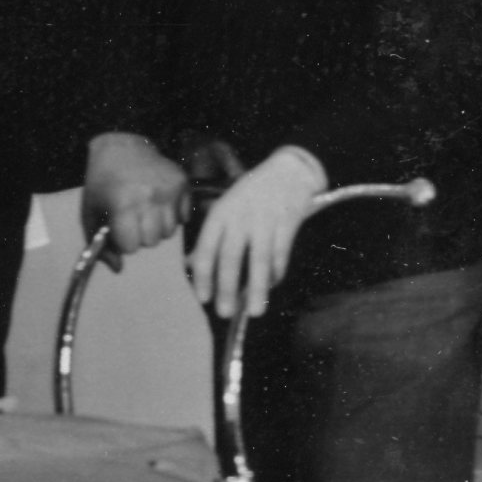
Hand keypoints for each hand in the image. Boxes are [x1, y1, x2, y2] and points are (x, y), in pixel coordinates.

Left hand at [83, 131, 187, 255]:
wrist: (120, 146)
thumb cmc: (101, 183)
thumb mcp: (91, 213)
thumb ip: (100, 245)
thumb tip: (118, 269)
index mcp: (123, 206)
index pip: (131, 247)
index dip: (123, 240)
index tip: (119, 228)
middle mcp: (149, 198)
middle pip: (152, 241)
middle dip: (141, 235)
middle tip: (132, 217)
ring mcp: (169, 190)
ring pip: (169, 231)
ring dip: (157, 226)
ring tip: (145, 209)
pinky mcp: (182, 182)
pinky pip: (183, 216)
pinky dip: (172, 214)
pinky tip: (158, 200)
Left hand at [188, 146, 325, 319]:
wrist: (289, 170)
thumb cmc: (252, 194)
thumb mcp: (226, 208)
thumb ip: (212, 237)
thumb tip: (193, 266)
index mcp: (221, 214)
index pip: (207, 249)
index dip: (203, 276)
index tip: (203, 298)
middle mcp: (240, 218)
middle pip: (231, 258)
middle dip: (227, 288)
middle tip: (225, 312)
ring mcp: (265, 221)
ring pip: (259, 261)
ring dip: (257, 289)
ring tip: (255, 311)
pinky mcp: (288, 224)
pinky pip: (280, 255)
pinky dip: (276, 274)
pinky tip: (273, 285)